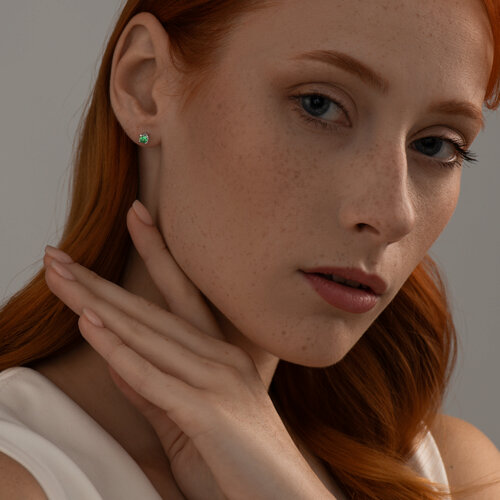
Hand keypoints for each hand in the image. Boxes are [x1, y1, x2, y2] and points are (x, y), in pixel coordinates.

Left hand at [43, 201, 331, 499]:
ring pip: (147, 334)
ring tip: (61, 276)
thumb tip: (115, 358)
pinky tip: (91, 325)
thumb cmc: (240, 464)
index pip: (178, 295)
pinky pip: (154, 378)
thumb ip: (151, 389)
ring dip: (98, 304)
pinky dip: (119, 351)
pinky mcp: (208, 413)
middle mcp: (219, 357)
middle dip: (98, 281)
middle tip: (58, 254)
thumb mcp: (186, 420)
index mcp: (219, 355)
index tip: (135, 218)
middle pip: (150, 310)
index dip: (154, 254)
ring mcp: (216, 381)